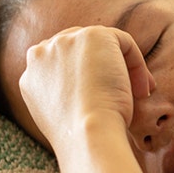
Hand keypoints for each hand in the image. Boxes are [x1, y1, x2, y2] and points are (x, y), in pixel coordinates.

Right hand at [18, 25, 154, 151]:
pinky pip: (122, 41)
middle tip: (127, 95)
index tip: (106, 98)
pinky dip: (137, 63)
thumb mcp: (62, 117)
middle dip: (104, 69)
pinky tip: (142, 89)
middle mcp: (42, 53)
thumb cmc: (81, 136)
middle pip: (79, 50)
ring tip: (138, 95)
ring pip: (101, 46)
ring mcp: (65, 42)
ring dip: (123, 69)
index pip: (61, 64)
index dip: (88, 78)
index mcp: (31, 75)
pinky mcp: (93, 36)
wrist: (87, 132)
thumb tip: (86, 94)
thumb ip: (64, 97)